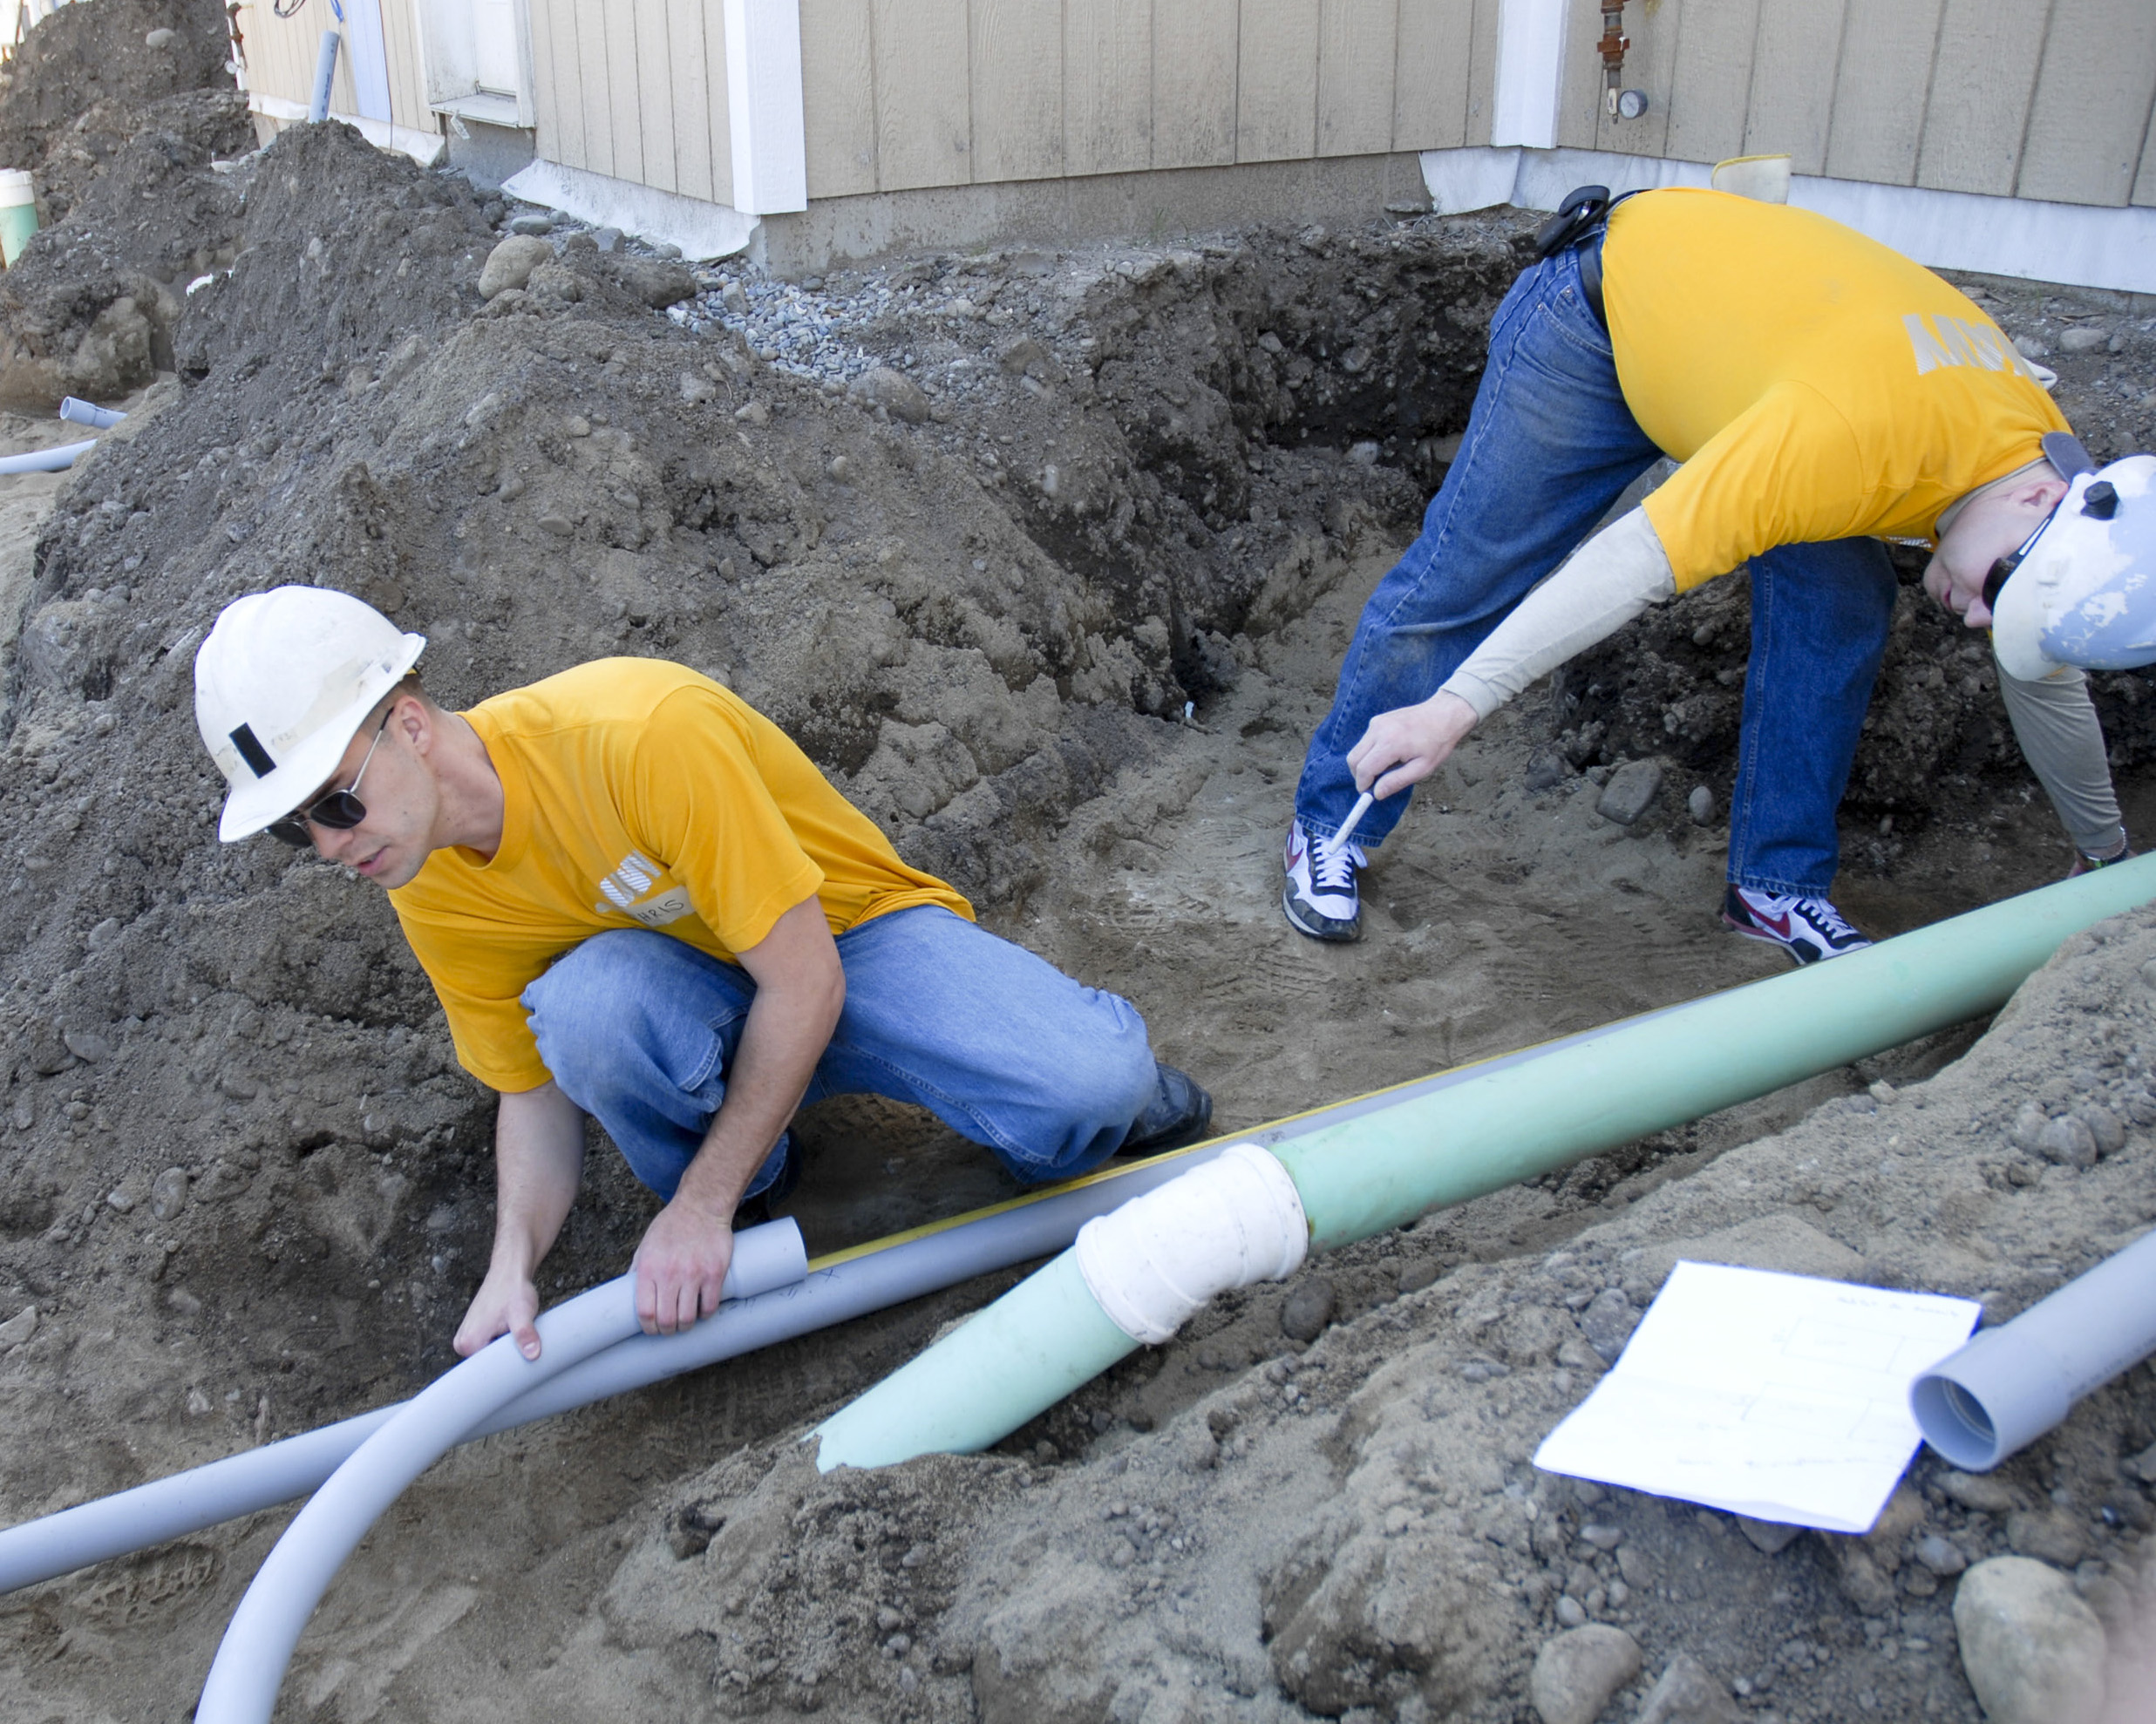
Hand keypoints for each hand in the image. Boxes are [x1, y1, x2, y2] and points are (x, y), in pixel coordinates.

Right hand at [455, 1260, 541, 1359]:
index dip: (508, 1367)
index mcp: (468, 1344)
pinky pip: (489, 1348)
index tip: (520, 1355)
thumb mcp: (522, 1314)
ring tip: (513, 1332)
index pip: (488, 1373)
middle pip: (488, 1366)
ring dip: (503, 1349)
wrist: (509, 1273)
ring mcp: (466, 1339)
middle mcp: (461, 1344)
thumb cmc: (514, 1291)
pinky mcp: (473, 1334)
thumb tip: (533, 1354)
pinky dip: (501, 1343)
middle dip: (505, 1357)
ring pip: (490, 1356)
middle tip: (519, 1340)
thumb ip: (525, 1334)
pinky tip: (509, 1331)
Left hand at [632, 1196, 735, 1335]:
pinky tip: (702, 1308)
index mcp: (649, 1269)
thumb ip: (637, 1271)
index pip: (645, 1312)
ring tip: (685, 1321)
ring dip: (685, 1325)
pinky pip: (710, 1306)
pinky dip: (705, 1313)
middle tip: (670, 1327)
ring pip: (688, 1318)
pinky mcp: (714, 1273)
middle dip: (667, 1330)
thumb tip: (628, 1295)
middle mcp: (670, 1274)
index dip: (648, 1328)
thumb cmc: (671, 1226)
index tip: (652, 1329)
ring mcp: (694, 1274)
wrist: (701, 1207)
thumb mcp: (645, 1246)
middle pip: (667, 1320)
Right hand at [1347, 692, 1478, 798]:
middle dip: (1359, 775)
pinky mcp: (1377, 720)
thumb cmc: (1437, 742)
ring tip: (1387, 767)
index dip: (1362, 785)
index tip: (1368, 794)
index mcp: (1390, 743)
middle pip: (1353, 759)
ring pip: (1357, 750)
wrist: (1444, 714)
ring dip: (1365, 763)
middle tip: (1373, 784)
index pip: (1364, 769)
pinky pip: (1365, 741)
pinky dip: (1370, 752)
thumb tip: (1377, 793)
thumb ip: (1397, 782)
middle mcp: (1378, 730)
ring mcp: (1376, 723)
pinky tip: (1389, 754)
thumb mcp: (1422, 768)